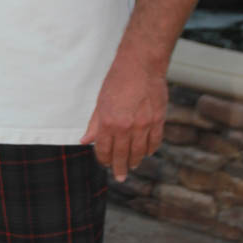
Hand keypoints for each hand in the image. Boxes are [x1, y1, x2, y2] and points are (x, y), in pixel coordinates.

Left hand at [81, 51, 167, 181]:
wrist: (141, 65)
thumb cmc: (118, 81)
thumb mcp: (100, 103)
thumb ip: (94, 125)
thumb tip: (85, 141)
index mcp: (108, 123)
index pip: (105, 150)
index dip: (104, 159)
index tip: (105, 163)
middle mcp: (126, 127)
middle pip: (122, 155)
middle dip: (120, 168)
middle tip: (120, 176)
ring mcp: (144, 125)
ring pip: (140, 152)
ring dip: (135, 161)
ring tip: (132, 166)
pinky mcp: (158, 120)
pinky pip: (155, 142)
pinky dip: (151, 149)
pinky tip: (147, 152)